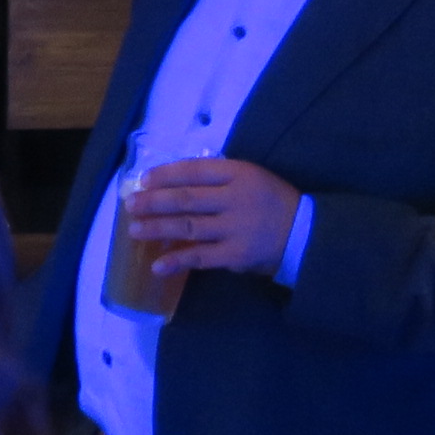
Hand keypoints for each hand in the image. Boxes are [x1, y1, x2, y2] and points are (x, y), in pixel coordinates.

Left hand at [131, 157, 302, 279]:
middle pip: (186, 198)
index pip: (194, 170)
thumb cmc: (272, 202)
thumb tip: (173, 183)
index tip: (143, 180)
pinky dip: (177, 260)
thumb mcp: (251, 177)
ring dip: (158, 228)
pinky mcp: (236, 254)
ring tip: (135, 230)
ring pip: (188, 226)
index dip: (165, 174)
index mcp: (238, 173)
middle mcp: (235, 198)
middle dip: (154, 201)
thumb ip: (218, 179)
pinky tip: (157, 264)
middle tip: (130, 205)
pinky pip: (200, 257)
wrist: (305, 234)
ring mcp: (235, 228)